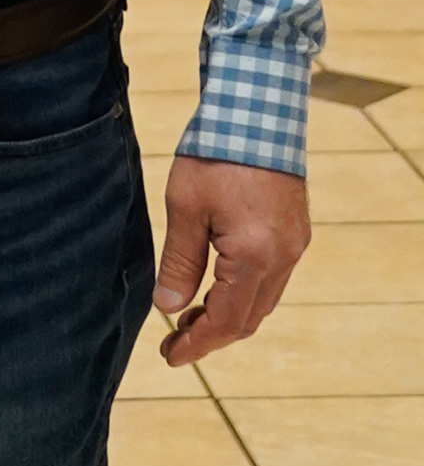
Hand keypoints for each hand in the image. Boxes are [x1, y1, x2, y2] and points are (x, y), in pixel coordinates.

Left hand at [154, 155, 310, 364]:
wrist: (258, 109)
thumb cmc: (216, 153)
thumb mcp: (185, 206)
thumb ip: (178, 261)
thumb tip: (168, 307)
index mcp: (254, 255)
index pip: (225, 320)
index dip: (196, 344)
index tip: (170, 356)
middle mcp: (283, 257)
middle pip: (248, 318)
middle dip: (211, 335)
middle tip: (174, 340)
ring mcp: (295, 245)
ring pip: (262, 301)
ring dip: (228, 315)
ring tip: (189, 316)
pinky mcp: (296, 232)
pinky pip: (271, 279)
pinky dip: (243, 292)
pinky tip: (217, 285)